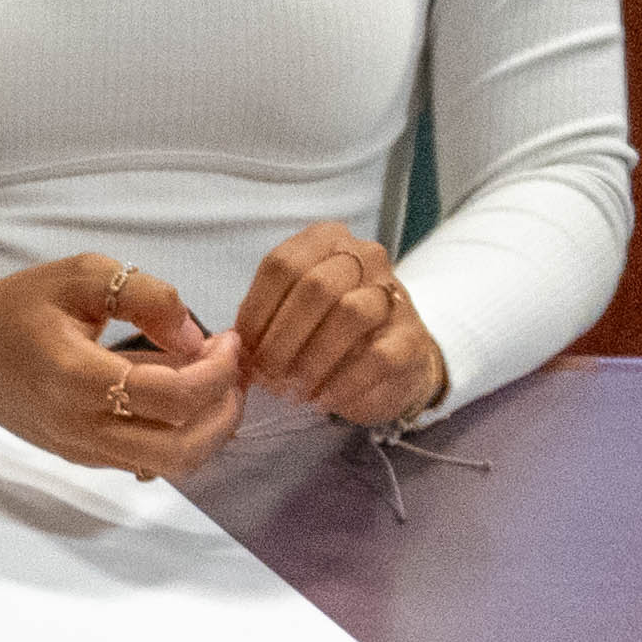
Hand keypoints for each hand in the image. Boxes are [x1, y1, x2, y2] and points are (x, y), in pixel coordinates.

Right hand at [0, 255, 242, 473]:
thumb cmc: (20, 306)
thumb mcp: (83, 275)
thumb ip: (147, 297)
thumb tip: (196, 338)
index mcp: (76, 377)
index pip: (172, 397)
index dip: (218, 372)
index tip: (228, 340)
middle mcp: (79, 425)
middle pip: (180, 449)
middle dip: (223, 413)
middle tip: (232, 372)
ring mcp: (81, 449)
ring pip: (169, 466)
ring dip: (207, 430)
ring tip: (213, 385)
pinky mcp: (82, 457)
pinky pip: (147, 461)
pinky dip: (180, 436)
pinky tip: (180, 396)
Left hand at [237, 228, 445, 430]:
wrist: (391, 360)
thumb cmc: (328, 332)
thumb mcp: (291, 313)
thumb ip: (262, 318)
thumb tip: (230, 342)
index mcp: (327, 241)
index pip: (282, 264)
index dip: (256, 310)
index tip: (244, 347)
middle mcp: (365, 258)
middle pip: (315, 286)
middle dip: (282, 336)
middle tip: (266, 373)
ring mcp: (393, 295)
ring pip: (349, 314)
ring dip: (312, 358)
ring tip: (292, 389)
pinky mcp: (412, 338)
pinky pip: (376, 357)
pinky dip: (341, 383)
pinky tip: (321, 400)